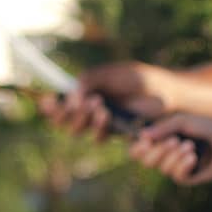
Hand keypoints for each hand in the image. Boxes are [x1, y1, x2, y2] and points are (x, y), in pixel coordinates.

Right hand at [38, 62, 166, 140]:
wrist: (166, 91)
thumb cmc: (138, 79)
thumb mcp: (110, 74)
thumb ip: (88, 81)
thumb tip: (70, 96)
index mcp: (83, 92)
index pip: (59, 102)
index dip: (49, 105)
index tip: (46, 101)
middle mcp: (87, 109)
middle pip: (62, 120)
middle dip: (65, 113)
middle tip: (81, 102)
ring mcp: (100, 123)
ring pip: (76, 130)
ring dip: (82, 119)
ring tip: (98, 105)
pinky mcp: (114, 134)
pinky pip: (98, 137)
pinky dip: (98, 127)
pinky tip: (106, 114)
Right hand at [129, 114, 211, 184]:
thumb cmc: (205, 127)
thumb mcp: (182, 123)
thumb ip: (163, 129)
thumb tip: (142, 136)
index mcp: (159, 141)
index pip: (137, 151)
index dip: (137, 149)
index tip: (146, 141)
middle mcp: (164, 156)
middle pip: (146, 162)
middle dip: (158, 152)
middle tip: (175, 140)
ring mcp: (175, 167)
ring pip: (163, 168)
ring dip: (176, 156)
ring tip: (191, 146)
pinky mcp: (187, 177)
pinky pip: (177, 176)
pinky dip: (183, 165)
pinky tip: (193, 157)